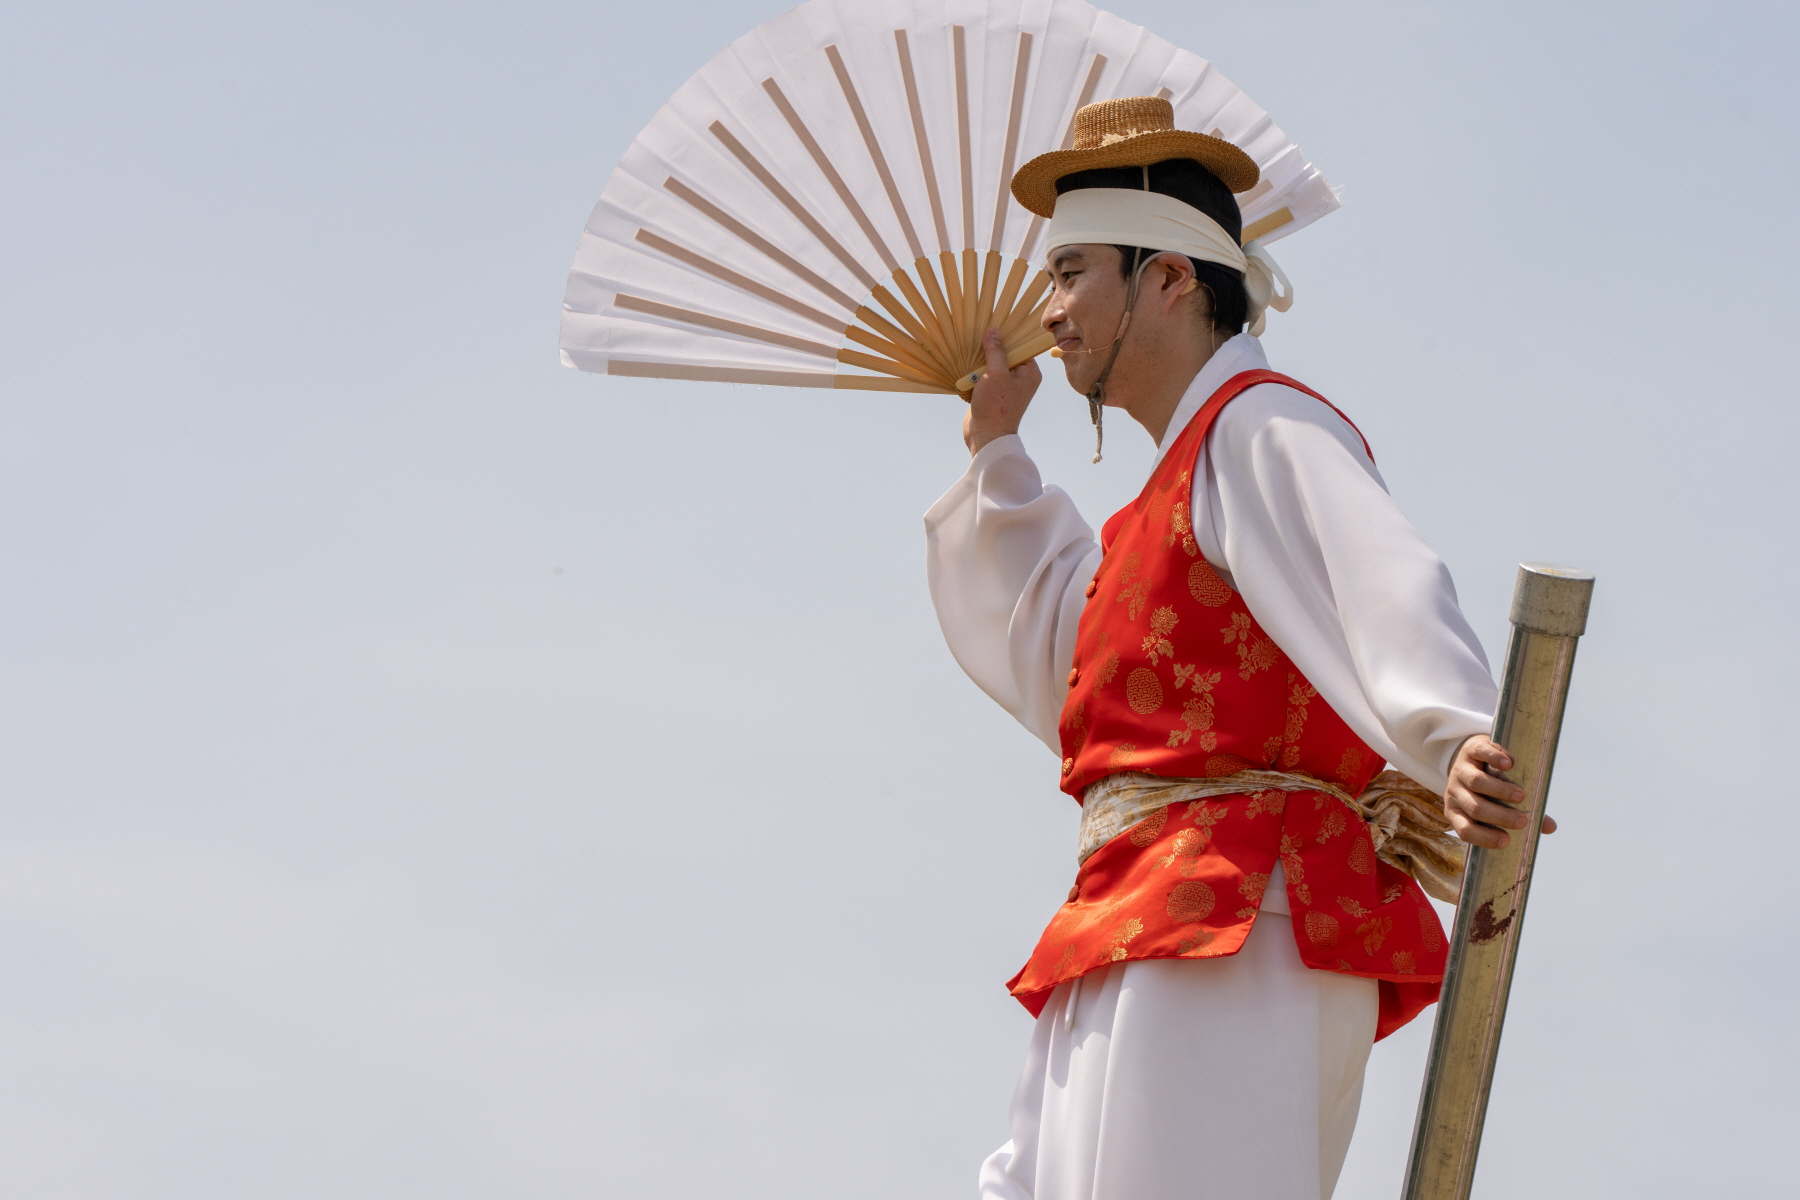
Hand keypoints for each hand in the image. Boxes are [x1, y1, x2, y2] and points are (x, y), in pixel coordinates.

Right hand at [962, 328, 1041, 454]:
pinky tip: (966, 366)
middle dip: (991, 347)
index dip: (1007, 335)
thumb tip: (993, 330)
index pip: (1020, 346)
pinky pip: (984, 376)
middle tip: (978, 334)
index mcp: (1029, 373)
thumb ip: (995, 351)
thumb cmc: (996, 407)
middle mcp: (1020, 378)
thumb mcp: (996, 374)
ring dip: (980, 360)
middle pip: (1005, 353)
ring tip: (969, 350)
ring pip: (992, 364)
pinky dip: (975, 372)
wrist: (986, 437)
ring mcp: (1005, 386)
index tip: (993, 324)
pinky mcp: (992, 393)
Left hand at [1443, 734, 1558, 848]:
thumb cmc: (1488, 789)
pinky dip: (1494, 758)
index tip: (1507, 840)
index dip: (1484, 838)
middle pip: (1475, 807)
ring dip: (1500, 790)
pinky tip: (1510, 765)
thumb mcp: (1499, 805)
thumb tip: (1550, 827)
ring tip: (1521, 796)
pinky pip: (1479, 754)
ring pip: (1476, 782)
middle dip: (1500, 816)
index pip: (1465, 830)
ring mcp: (1460, 771)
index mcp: (1457, 812)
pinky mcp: (1468, 750)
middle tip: (1522, 820)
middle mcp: (1454, 793)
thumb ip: (1520, 816)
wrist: (1474, 756)